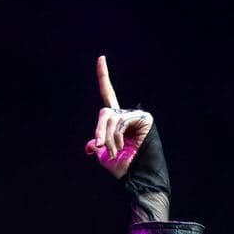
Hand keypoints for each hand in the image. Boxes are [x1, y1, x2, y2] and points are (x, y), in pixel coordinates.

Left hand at [83, 55, 153, 180]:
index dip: (103, 76)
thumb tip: (91, 145)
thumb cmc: (123, 166)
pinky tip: (120, 148)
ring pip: (111, 118)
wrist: (136, 175)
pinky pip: (120, 122)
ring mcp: (135, 115)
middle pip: (104, 113)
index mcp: (116, 120)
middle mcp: (125, 115)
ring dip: (108, 137)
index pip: (108, 94)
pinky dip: (116, 136)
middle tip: (100, 145)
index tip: (101, 58)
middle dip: (99, 130)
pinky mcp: (143, 117)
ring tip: (113, 152)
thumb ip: (97, 144)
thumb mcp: (104, 155)